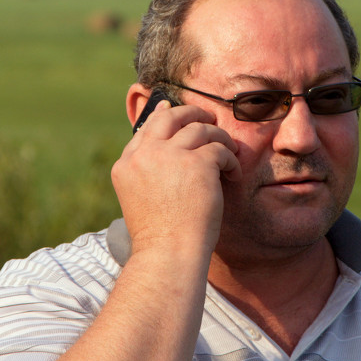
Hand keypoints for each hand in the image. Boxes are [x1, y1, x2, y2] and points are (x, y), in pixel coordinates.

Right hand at [111, 100, 240, 257]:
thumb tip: (169, 149)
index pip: (146, 129)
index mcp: (126, 165)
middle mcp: (145, 155)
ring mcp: (170, 156)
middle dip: (192, 113)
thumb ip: (149, 171)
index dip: (162, 116)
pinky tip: (233, 174)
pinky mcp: (197, 163)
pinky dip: (231, 160)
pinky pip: (220, 149)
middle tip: (210, 119)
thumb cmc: (160, 235)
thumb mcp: (142, 197)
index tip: (172, 109)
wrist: (168, 252)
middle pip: (170, 117)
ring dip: (220, 138)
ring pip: (200, 129)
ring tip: (230, 152)